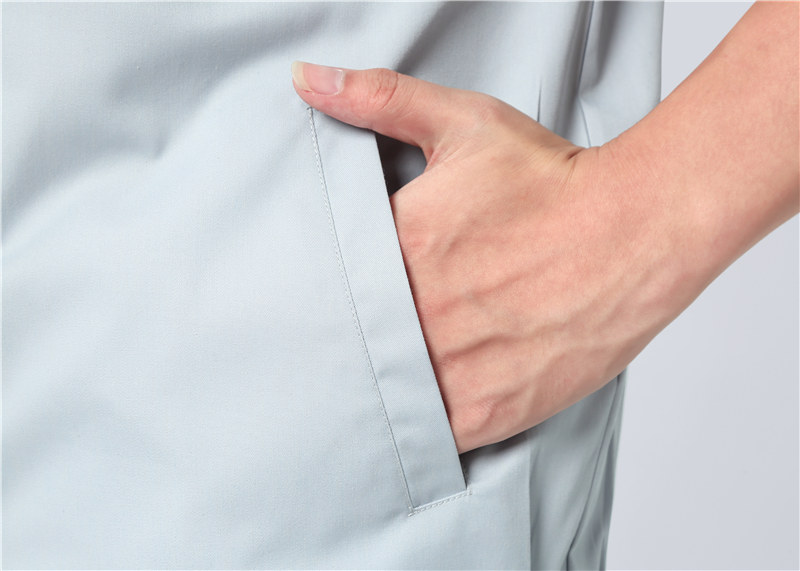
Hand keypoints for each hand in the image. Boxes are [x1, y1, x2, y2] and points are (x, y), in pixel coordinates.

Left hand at [291, 62, 679, 452]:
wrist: (636, 230)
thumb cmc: (553, 180)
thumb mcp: (463, 123)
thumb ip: (379, 101)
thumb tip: (305, 78)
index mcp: (400, 250)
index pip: (329, 284)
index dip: (323, 291)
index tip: (318, 294)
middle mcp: (421, 315)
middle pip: (352, 343)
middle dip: (346, 340)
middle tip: (334, 342)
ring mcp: (455, 369)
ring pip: (387, 396)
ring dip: (376, 387)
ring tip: (368, 379)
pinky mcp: (491, 410)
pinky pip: (431, 434)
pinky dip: (418, 426)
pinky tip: (412, 408)